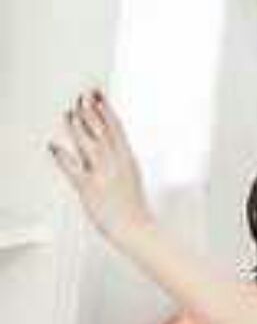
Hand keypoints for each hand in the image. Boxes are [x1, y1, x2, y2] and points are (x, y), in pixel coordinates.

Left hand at [48, 88, 152, 240]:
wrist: (135, 228)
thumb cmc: (133, 205)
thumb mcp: (131, 173)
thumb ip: (118, 156)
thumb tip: (106, 141)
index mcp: (127, 158)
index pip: (116, 127)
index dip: (105, 108)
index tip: (97, 95)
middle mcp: (115, 162)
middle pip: (101, 130)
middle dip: (90, 111)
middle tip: (81, 98)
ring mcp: (101, 174)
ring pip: (87, 143)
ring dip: (77, 126)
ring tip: (69, 113)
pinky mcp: (88, 187)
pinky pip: (72, 167)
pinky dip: (61, 155)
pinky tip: (54, 146)